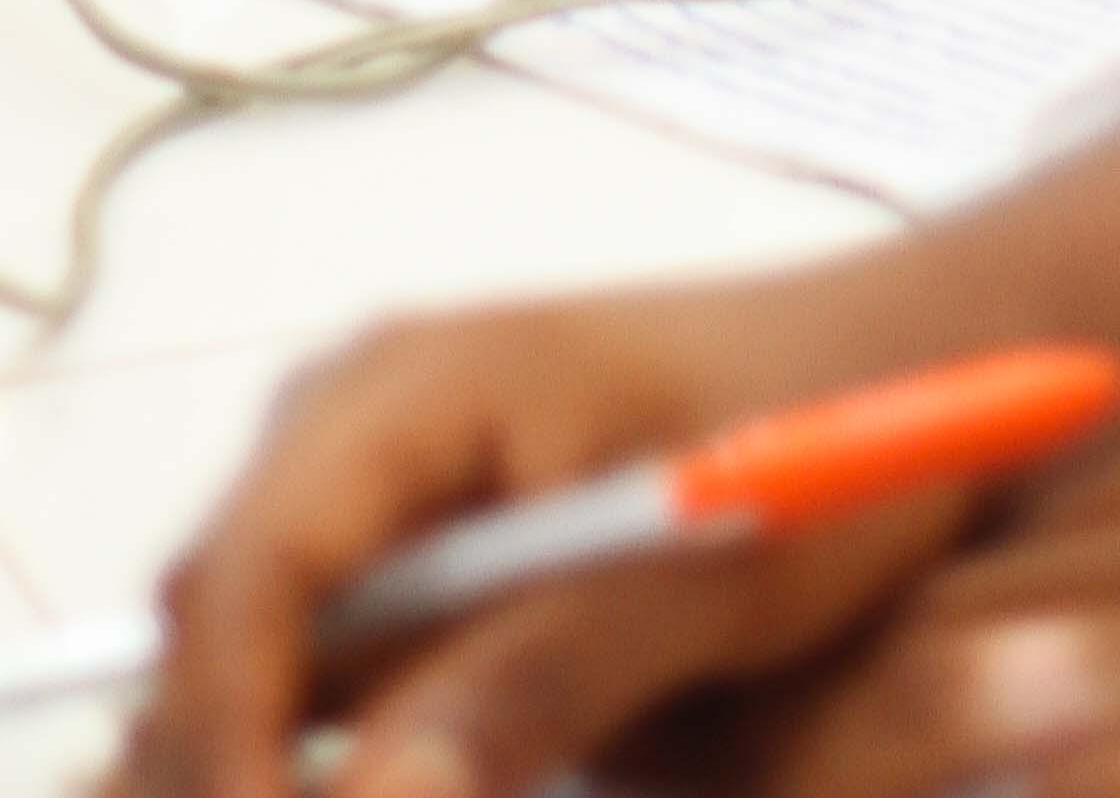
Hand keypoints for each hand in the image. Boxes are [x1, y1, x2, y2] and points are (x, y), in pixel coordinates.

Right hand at [116, 78, 1119, 797]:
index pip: (248, 575)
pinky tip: (352, 777)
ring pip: (249, 634)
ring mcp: (385, 469)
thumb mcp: (702, 574)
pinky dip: (317, 728)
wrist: (906, 365)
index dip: (224, 734)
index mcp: (413, 389)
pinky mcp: (427, 532)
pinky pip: (323, 640)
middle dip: (217, 757)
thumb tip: (376, 796)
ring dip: (258, 749)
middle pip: (214, 611)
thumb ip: (536, 678)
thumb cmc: (826, 447)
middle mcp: (362, 413)